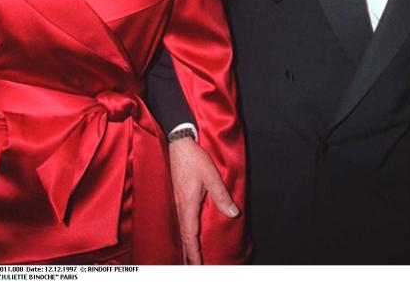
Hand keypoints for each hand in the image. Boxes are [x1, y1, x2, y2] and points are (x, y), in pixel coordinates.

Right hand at [168, 137, 239, 263]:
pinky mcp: (176, 195)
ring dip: (185, 243)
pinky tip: (187, 232)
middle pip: (183, 235)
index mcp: (187, 204)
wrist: (178, 143)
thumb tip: (233, 213)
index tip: (198, 264)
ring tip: (190, 256)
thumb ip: (222, 196)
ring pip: (180, 228)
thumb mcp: (211, 177)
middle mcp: (179, 206)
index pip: (190, 234)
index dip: (194, 251)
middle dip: (188, 252)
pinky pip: (179, 219)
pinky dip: (183, 231)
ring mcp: (176, 201)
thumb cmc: (194, 158)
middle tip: (194, 266)